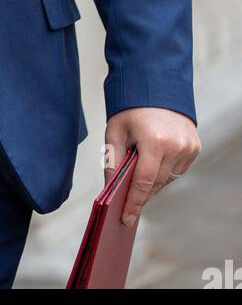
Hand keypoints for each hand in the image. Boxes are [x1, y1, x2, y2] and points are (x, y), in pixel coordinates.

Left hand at [104, 107, 199, 227]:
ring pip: (167, 179)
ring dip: (153, 181)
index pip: (143, 182)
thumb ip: (113, 162)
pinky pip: (177, 170)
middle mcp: (175, 146)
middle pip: (156, 183)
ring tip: (138, 176)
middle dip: (141, 193)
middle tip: (127, 204)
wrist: (155, 86)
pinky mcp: (195, 147)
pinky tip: (153, 163)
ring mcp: (188, 147)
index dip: (134, 203)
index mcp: (154, 141)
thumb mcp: (115, 132)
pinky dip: (164, 171)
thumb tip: (110, 191)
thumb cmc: (131, 108)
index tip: (126, 219)